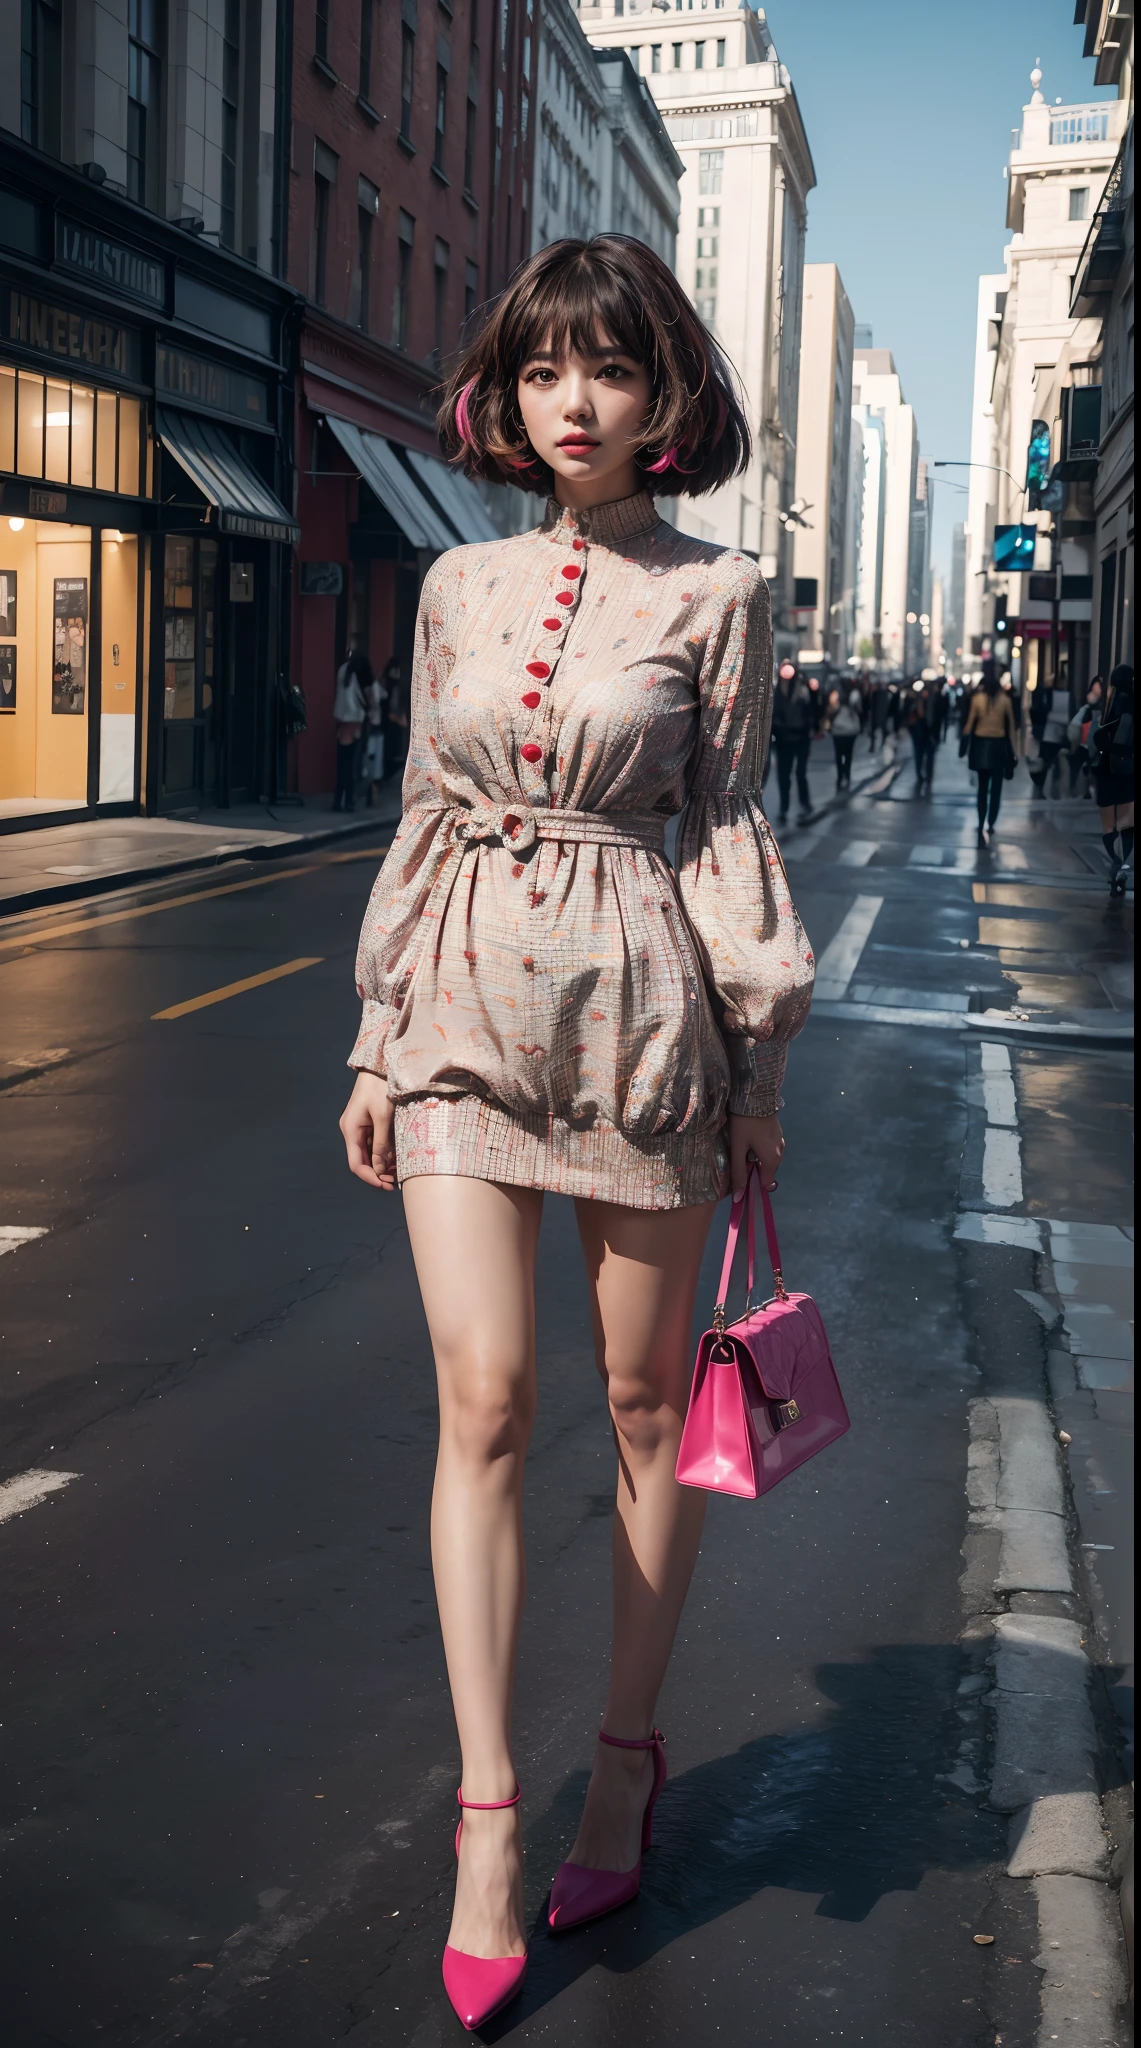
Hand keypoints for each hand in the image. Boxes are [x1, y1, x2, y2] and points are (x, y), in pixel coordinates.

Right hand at [339, 1071, 396, 1190]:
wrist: (380, 1067)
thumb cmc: (381, 1088)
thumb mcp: (383, 1117)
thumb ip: (381, 1144)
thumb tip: (380, 1169)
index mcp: (350, 1130)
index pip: (356, 1163)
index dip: (370, 1177)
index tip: (385, 1185)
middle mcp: (352, 1131)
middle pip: (362, 1160)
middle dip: (377, 1173)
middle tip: (394, 1182)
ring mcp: (359, 1127)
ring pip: (369, 1154)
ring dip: (381, 1165)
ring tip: (398, 1173)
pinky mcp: (368, 1123)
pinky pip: (373, 1144)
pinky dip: (383, 1153)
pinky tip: (396, 1159)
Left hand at [727, 1112, 783, 1197]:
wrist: (756, 1096)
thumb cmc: (744, 1123)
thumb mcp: (738, 1148)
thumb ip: (738, 1173)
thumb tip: (738, 1198)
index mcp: (772, 1160)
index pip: (765, 1183)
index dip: (752, 1184)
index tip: (741, 1176)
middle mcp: (780, 1153)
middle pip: (766, 1171)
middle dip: (753, 1168)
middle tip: (738, 1155)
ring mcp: (781, 1142)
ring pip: (767, 1159)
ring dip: (756, 1157)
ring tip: (743, 1143)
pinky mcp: (778, 1134)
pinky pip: (770, 1148)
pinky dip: (760, 1148)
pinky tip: (750, 1136)